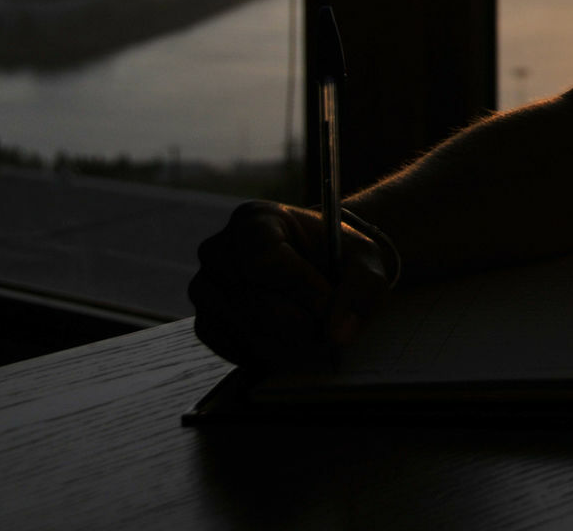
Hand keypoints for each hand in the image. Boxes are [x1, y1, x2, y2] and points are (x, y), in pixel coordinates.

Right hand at [189, 200, 395, 368]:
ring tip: (315, 329)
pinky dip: (272, 353)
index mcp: (256, 220)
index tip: (330, 305)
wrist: (321, 269)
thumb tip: (337, 334)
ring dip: (291, 342)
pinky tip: (292, 338)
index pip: (264, 260)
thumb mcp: (366, 263)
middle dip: (301, 323)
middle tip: (329, 324)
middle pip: (254, 303)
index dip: (300, 289)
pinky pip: (237, 350)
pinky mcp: (206, 324)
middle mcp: (219, 252)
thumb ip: (361, 291)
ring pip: (248, 332)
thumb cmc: (339, 258)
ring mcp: (206, 290)